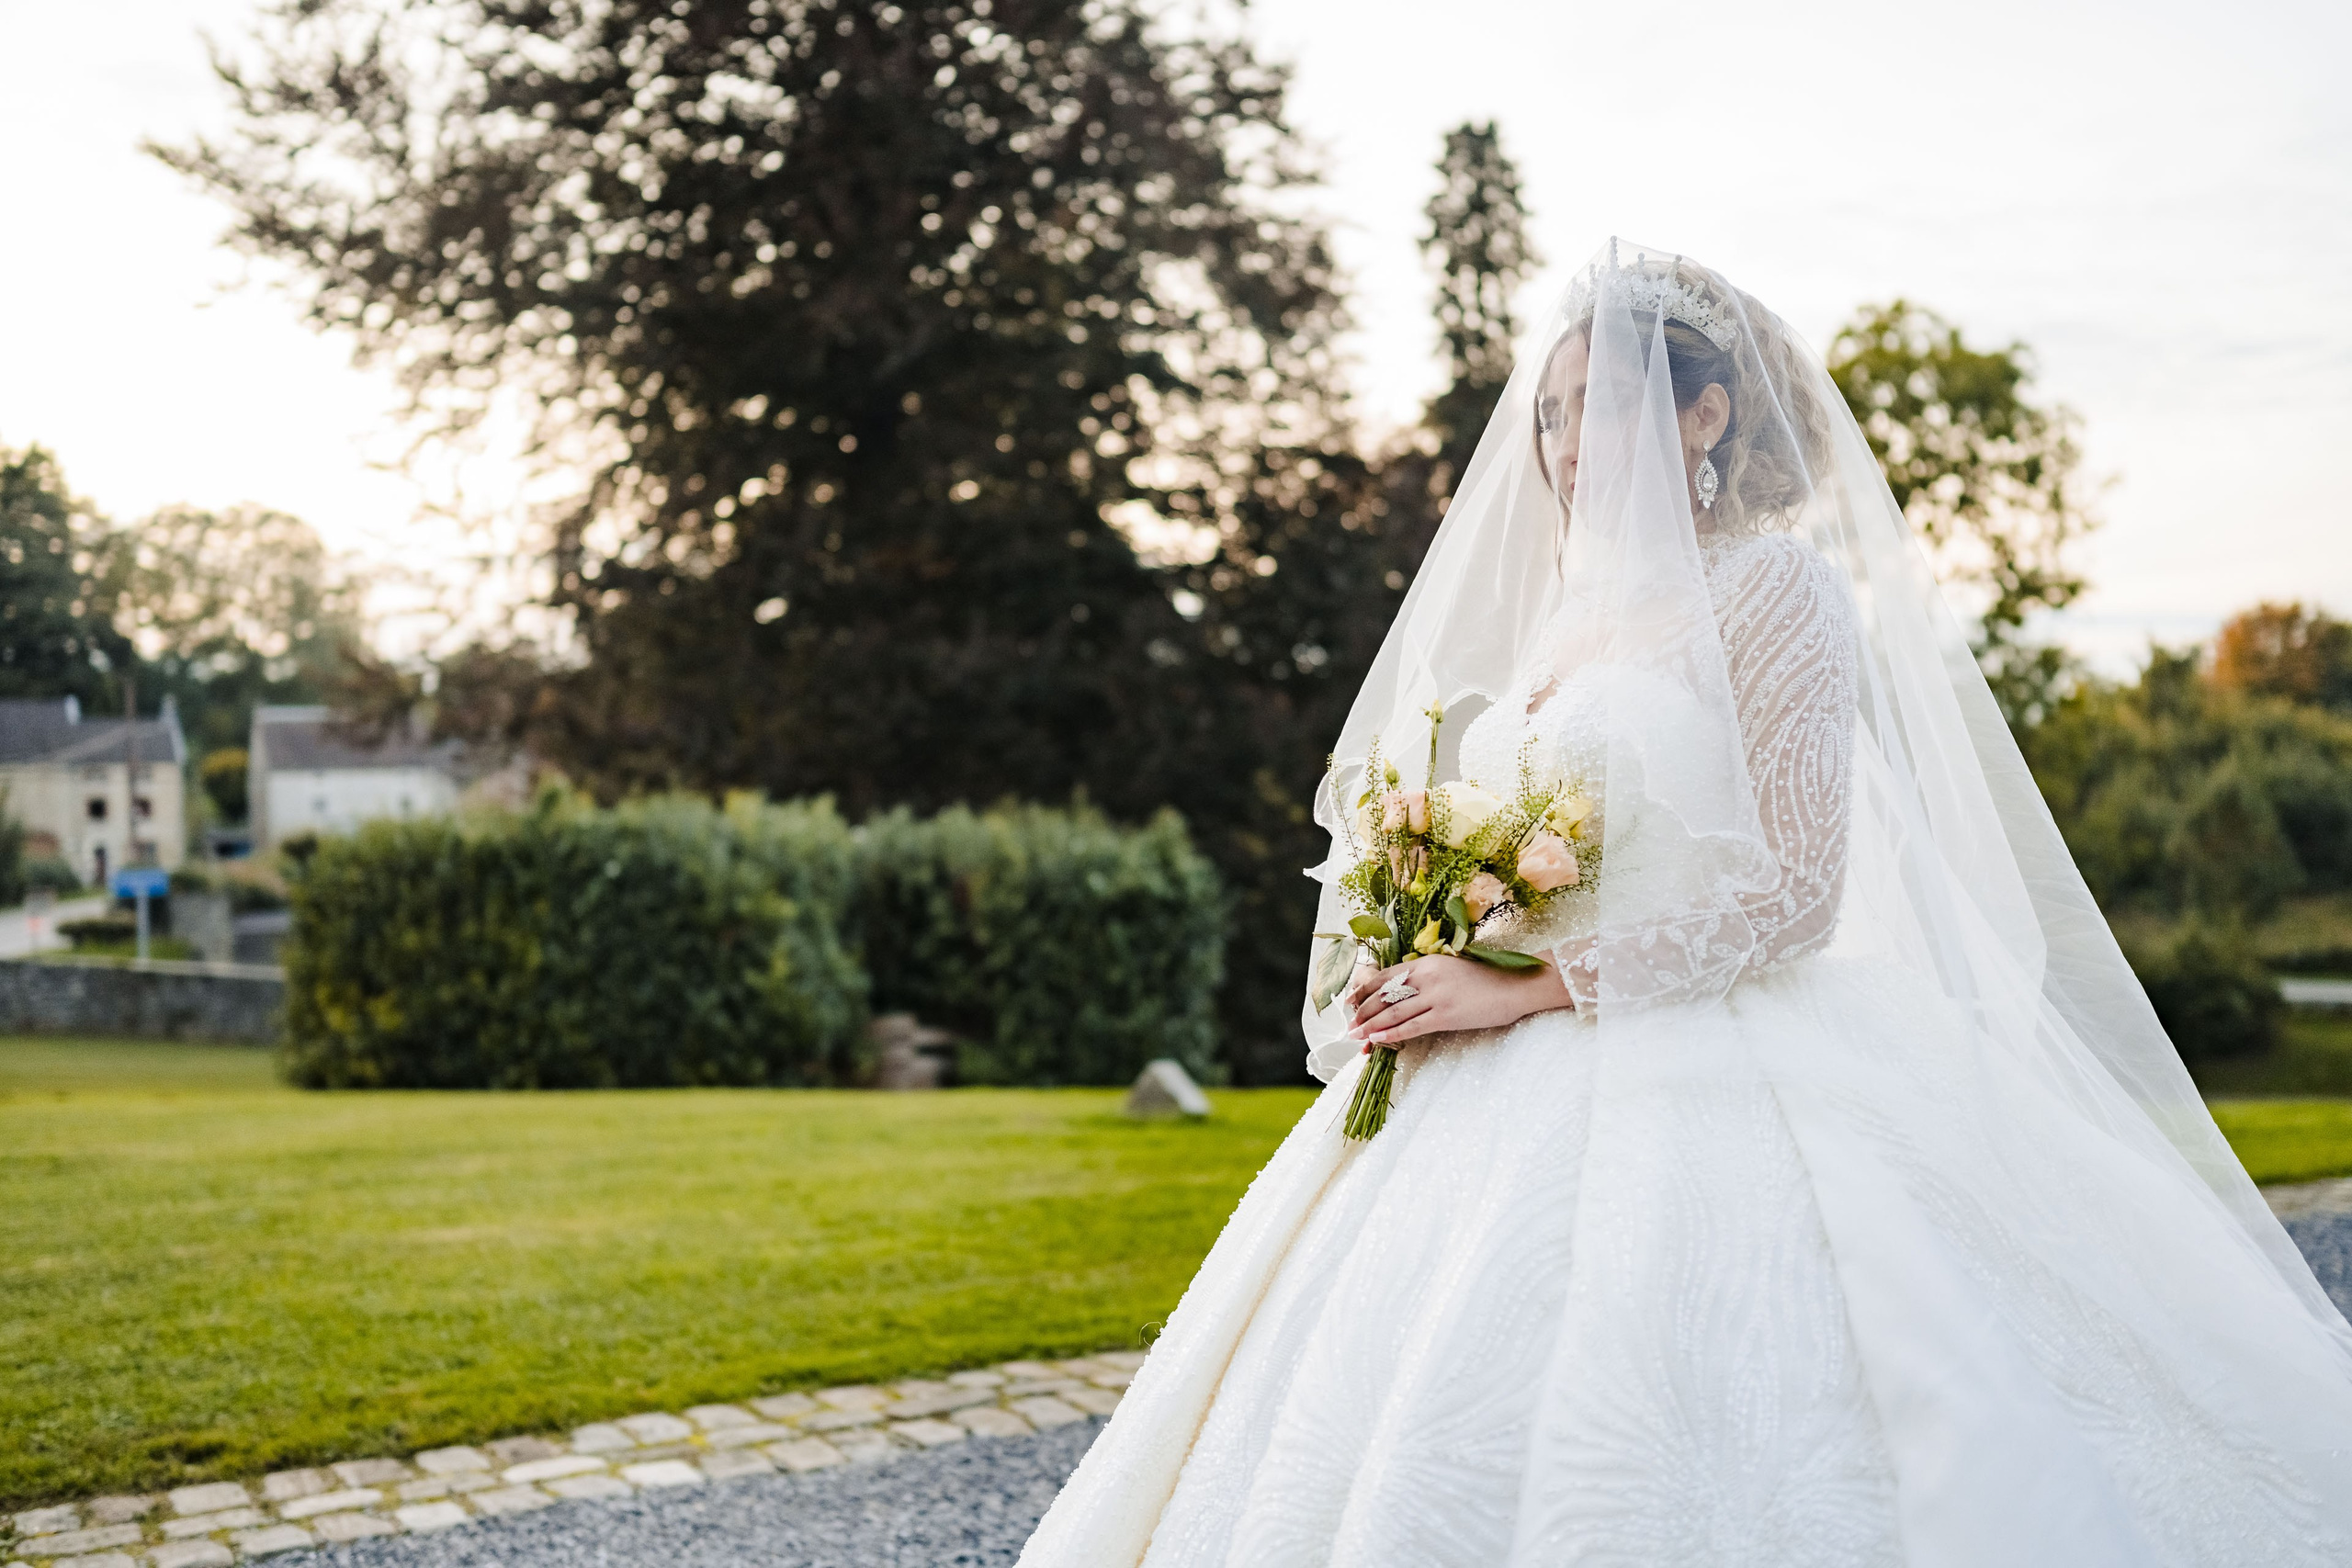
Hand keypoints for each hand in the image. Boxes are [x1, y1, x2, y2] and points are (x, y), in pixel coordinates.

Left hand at [1343, 952, 1571, 1049]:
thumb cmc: (1486, 979)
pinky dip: (1391, 1033)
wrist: (1515, 986)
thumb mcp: (1451, 970)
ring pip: (1393, 1011)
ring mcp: (1436, 995)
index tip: (1349, 1001)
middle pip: (1384, 994)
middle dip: (1362, 1011)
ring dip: (1370, 1024)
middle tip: (1348, 1024)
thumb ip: (1427, 977)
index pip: (1385, 975)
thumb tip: (1402, 992)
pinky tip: (1377, 1039)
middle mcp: (1427, 975)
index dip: (1364, 989)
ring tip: (1355, 1035)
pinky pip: (1411, 1026)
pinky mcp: (1446, 1014)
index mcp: (1427, 962)